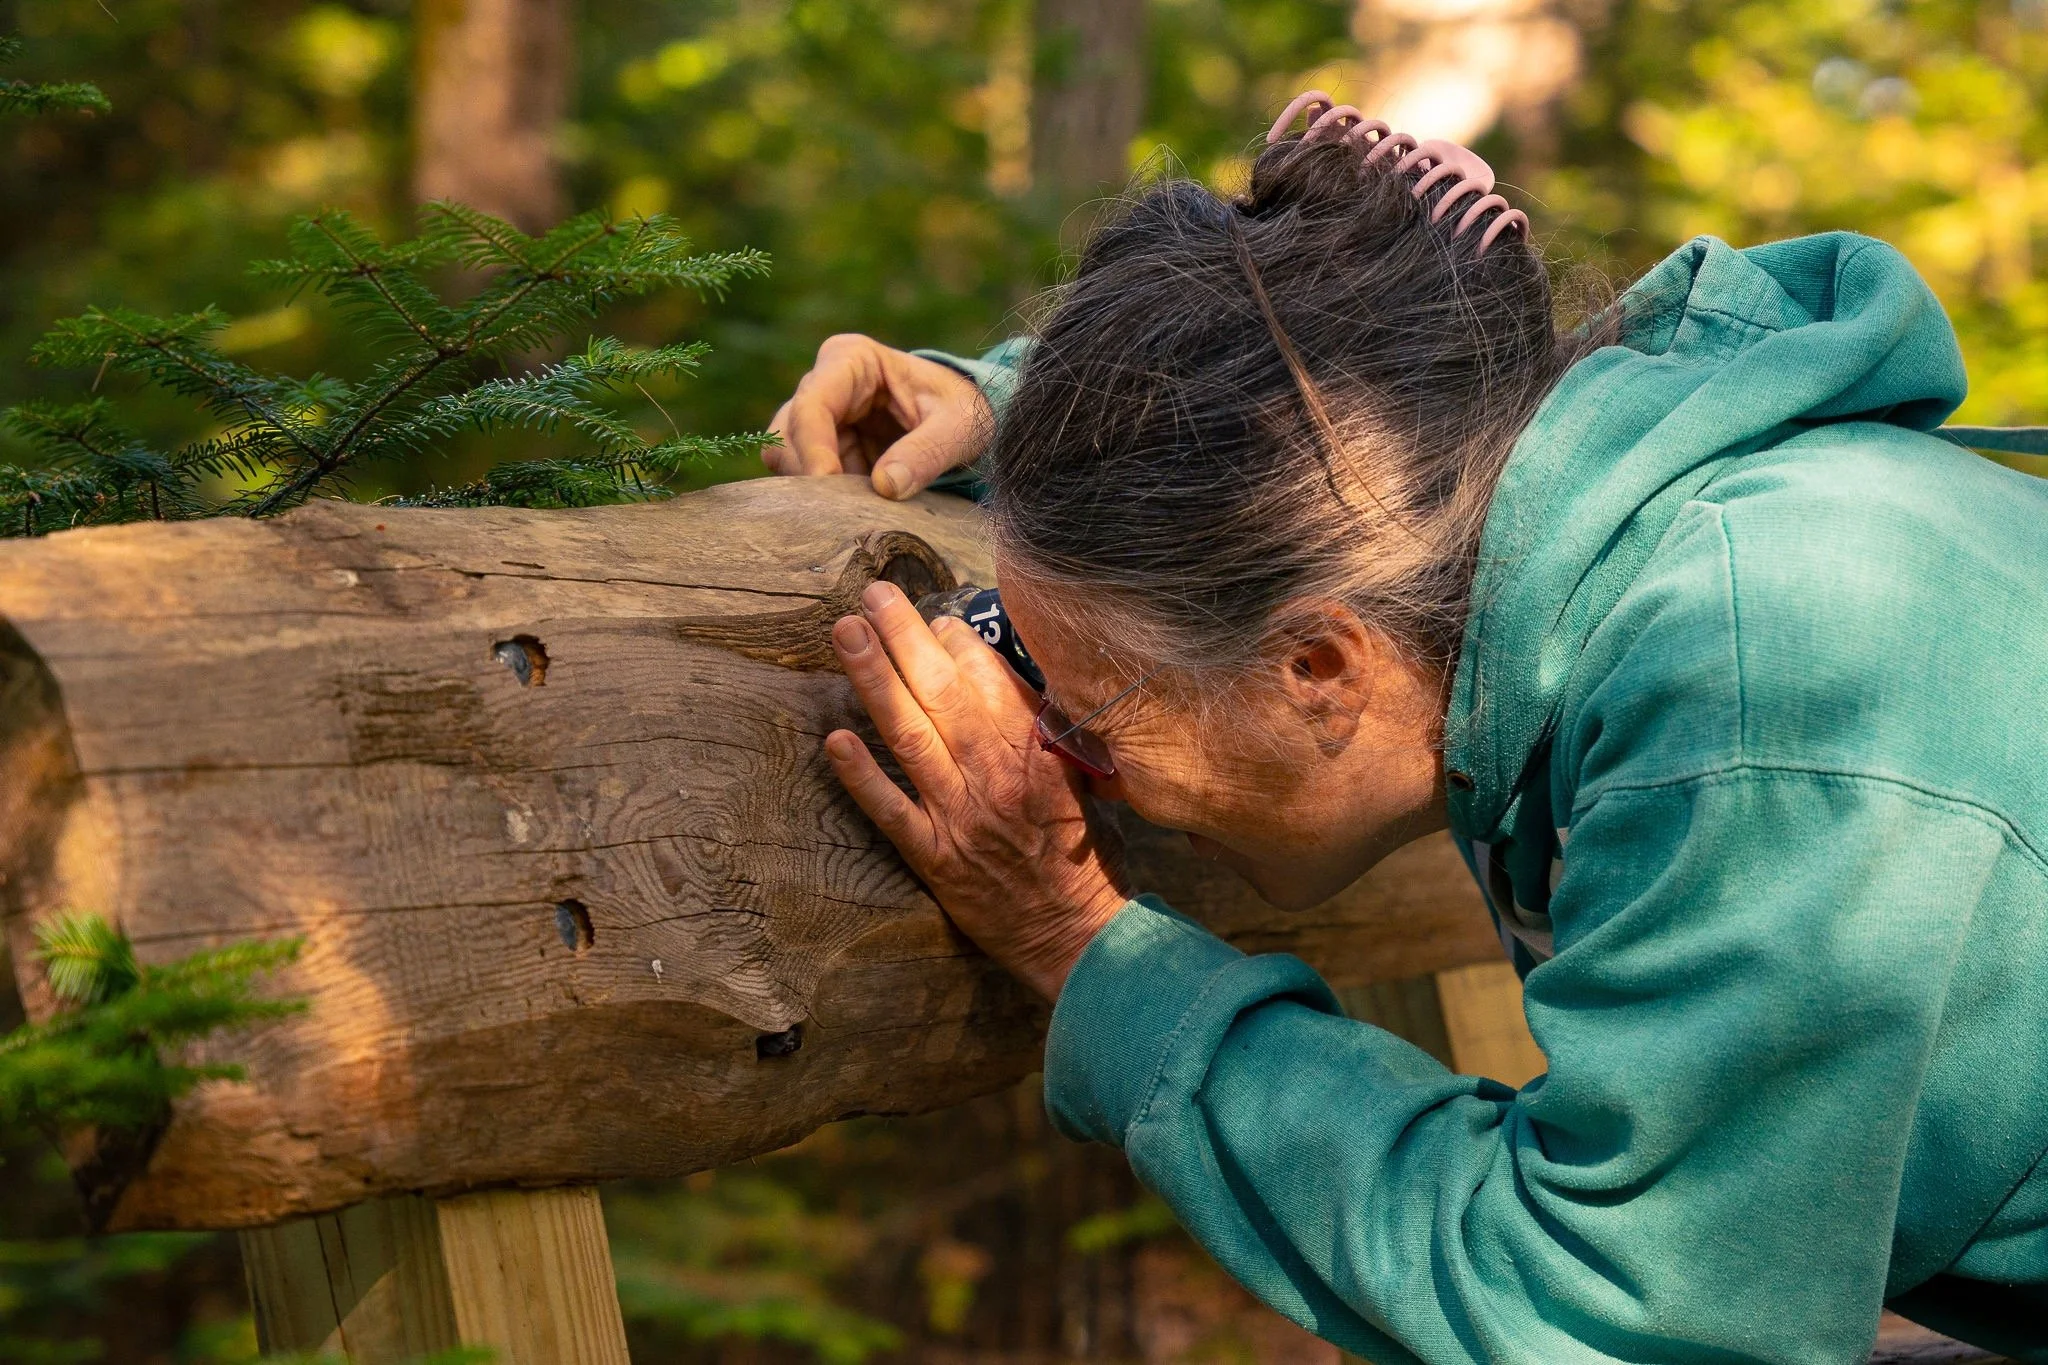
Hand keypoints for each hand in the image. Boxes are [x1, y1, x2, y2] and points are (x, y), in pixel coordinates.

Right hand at [765, 334, 991, 498]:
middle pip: (790, 434)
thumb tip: (884, 487)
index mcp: (852, 359)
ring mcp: (818, 418)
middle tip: (842, 513)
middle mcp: (823, 383)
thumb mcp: (961, 427)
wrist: (969, 418)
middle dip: (811, 476)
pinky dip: (826, 500)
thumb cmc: (965, 409)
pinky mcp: (822, 449)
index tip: (829, 486)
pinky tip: (856, 512)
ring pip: (788, 459)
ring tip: (857, 512)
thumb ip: (927, 453)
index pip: (813, 404)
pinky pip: (805, 479)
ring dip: (817, 491)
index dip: (813, 449)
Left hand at [824, 581, 1129, 998]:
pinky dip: (862, 776)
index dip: (952, 640)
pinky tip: (834, 740)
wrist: (1080, 934)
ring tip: (845, 635)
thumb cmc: (1082, 853)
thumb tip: (998, 676)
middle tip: (872, 595)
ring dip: (874, 681)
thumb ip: (1041, 728)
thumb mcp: (1079, 777)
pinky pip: (892, 810)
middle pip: (941, 691)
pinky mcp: (935, 857)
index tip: (930, 617)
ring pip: (911, 735)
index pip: (987, 675)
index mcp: (1036, 747)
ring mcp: (961, 814)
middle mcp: (995, 772)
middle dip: (903, 636)